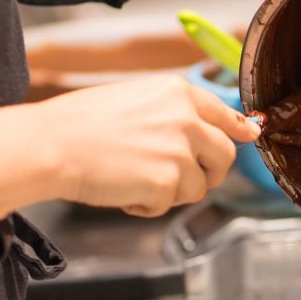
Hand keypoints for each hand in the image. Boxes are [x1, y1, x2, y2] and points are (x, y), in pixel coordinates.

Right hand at [42, 76, 260, 216]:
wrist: (51, 145)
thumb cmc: (80, 123)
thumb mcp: (135, 100)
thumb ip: (175, 113)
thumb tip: (212, 129)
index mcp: (178, 93)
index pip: (225, 114)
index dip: (239, 130)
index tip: (249, 135)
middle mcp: (186, 119)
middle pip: (224, 156)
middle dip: (208, 172)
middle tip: (180, 179)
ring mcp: (180, 151)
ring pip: (199, 186)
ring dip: (172, 191)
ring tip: (134, 178)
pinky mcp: (169, 183)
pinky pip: (170, 205)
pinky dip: (148, 206)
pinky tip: (122, 190)